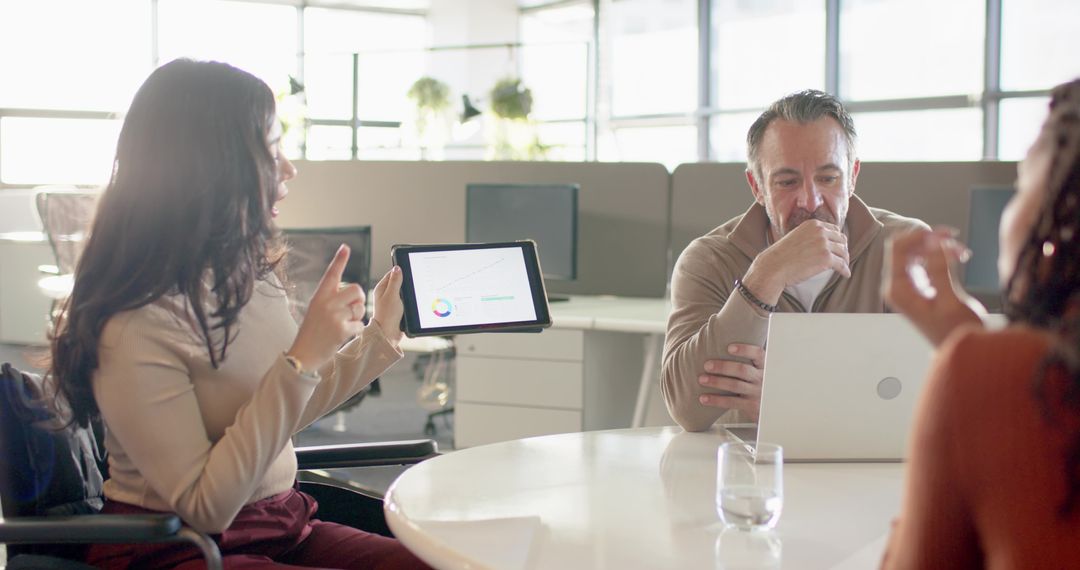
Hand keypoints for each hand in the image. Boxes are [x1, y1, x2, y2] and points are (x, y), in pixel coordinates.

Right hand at [287, 244, 365, 370]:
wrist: (303, 354)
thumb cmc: (312, 332)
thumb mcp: (316, 310)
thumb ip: (331, 299)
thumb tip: (353, 291)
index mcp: (319, 296)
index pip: (331, 274)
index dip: (339, 260)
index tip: (345, 248)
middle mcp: (326, 303)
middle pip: (356, 289)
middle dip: (359, 299)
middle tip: (352, 309)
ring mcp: (334, 315)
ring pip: (359, 307)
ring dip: (357, 316)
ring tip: (343, 324)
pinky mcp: (341, 329)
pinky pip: (359, 324)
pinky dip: (355, 331)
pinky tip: (343, 335)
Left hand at [370, 266, 404, 346]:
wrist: (389, 334)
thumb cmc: (387, 316)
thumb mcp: (392, 295)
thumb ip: (395, 281)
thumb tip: (397, 268)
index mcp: (381, 288)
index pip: (392, 274)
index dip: (401, 271)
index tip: (410, 270)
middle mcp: (386, 294)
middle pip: (399, 282)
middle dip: (406, 283)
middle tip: (412, 284)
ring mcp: (392, 302)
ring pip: (403, 292)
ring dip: (408, 293)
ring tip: (410, 296)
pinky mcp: (398, 309)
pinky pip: (406, 301)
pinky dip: (409, 301)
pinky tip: (411, 303)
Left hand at [698, 343, 764, 420]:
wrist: (770, 407)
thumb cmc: (758, 383)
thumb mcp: (758, 369)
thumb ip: (747, 358)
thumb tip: (721, 339)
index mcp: (764, 366)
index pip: (758, 354)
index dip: (744, 350)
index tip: (729, 348)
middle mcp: (762, 378)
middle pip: (742, 370)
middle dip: (723, 367)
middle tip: (706, 365)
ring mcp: (757, 393)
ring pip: (735, 385)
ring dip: (717, 382)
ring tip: (701, 379)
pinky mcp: (751, 406)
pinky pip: (731, 402)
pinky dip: (716, 400)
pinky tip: (703, 398)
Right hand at [744, 221, 850, 303]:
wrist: (773, 266)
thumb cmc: (781, 256)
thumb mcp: (796, 236)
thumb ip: (809, 236)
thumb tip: (820, 245)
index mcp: (813, 224)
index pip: (834, 229)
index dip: (837, 240)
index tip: (837, 248)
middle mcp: (820, 231)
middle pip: (841, 239)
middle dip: (843, 249)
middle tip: (842, 258)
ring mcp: (824, 244)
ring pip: (843, 252)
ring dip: (845, 260)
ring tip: (844, 267)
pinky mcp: (826, 258)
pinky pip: (842, 264)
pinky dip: (845, 270)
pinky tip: (845, 274)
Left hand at [883, 228, 985, 346]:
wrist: (962, 348)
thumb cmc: (956, 331)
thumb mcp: (950, 301)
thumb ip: (940, 270)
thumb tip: (935, 241)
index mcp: (897, 289)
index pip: (897, 248)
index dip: (919, 235)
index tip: (945, 234)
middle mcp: (897, 285)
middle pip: (906, 246)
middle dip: (931, 240)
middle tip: (957, 242)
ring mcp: (907, 284)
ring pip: (917, 251)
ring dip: (939, 246)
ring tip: (963, 253)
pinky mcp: (920, 284)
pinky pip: (925, 259)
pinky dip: (941, 254)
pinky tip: (960, 257)